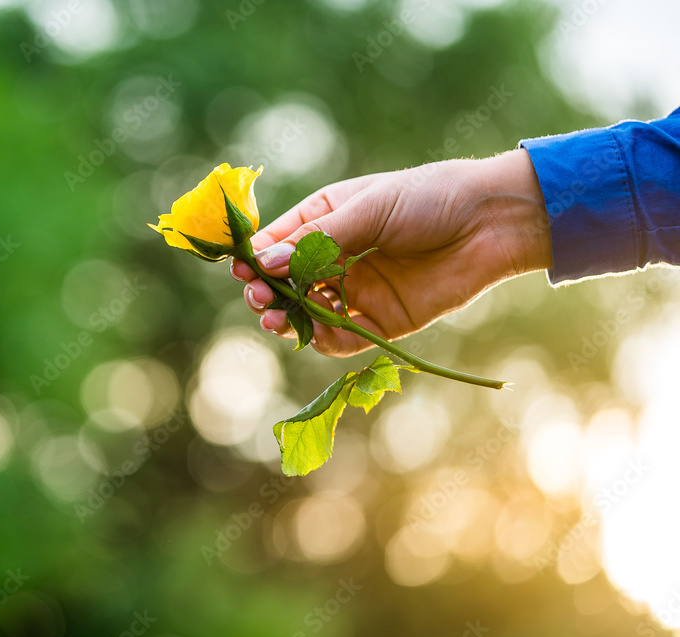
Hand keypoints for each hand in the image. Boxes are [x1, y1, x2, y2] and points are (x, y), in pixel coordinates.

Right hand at [231, 149, 551, 356]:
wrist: (494, 223)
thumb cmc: (431, 198)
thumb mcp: (371, 208)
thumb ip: (320, 239)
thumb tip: (267, 261)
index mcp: (328, 219)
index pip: (279, 241)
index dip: (257, 257)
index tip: (241, 270)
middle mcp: (337, 257)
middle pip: (287, 282)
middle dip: (267, 291)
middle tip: (258, 298)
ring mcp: (357, 290)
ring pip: (309, 312)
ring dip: (288, 318)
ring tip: (275, 318)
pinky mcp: (381, 321)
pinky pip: (342, 337)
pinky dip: (324, 339)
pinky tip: (315, 332)